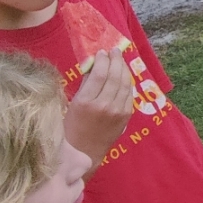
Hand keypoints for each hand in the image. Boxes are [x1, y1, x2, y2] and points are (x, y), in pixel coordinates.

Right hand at [65, 48, 134, 170]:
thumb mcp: (73, 104)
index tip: (102, 52)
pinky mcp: (126, 116)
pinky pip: (129, 94)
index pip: (98, 74)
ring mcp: (117, 111)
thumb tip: (94, 66)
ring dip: (123, 69)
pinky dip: (128, 82)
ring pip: (125, 84)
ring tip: (120, 59)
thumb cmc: (72, 126)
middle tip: (114, 51)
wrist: (84, 151)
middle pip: (114, 76)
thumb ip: (85, 85)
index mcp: (86, 102)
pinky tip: (125, 75)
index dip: (102, 60)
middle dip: (115, 60)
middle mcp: (104, 105)